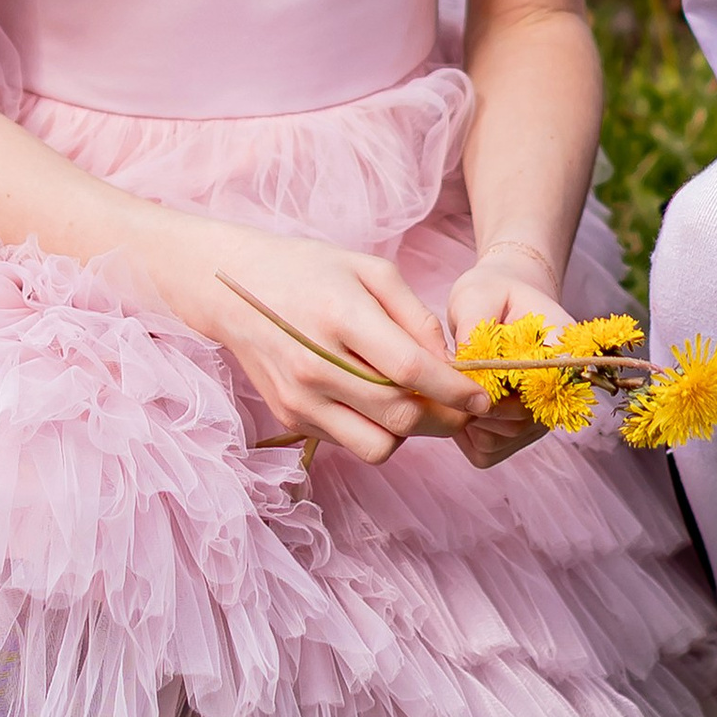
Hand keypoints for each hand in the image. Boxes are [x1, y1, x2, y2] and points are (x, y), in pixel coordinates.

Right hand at [157, 216, 484, 467]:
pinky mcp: (290, 418)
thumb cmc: (311, 271)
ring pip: (377, 445)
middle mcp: (315, 366)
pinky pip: (350, 442)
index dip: (455, 390)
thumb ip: (415, 316)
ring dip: (409, 432)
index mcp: (340, 317)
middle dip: (445, 419)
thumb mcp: (370, 271)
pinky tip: (376, 399)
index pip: (410, 371)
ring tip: (416, 403)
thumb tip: (449, 364)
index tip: (481, 397)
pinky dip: (375, 429)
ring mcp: (299, 399)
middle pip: (400, 416)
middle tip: (461, 407)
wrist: (234, 290)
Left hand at [441, 245, 569, 470]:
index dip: (499, 386)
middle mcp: (561, 392)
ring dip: (465, 418)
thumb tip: (465, 357)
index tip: (467, 367)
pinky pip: (487, 452)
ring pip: (500, 440)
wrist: (499, 303)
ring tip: (450, 382)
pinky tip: (457, 401)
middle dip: (473, 401)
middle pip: (517, 420)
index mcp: (563, 350)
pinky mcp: (518, 435)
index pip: (543, 385)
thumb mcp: (478, 294)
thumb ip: (474, 322)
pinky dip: (463, 433)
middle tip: (448, 371)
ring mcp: (540, 418)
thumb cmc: (491, 296)